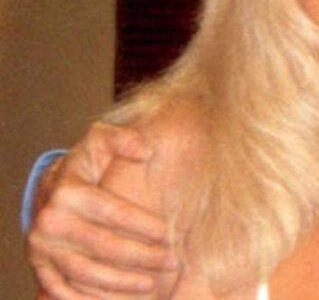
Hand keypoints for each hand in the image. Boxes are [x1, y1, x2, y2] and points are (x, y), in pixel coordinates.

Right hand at [27, 122, 178, 297]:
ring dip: (120, 283)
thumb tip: (144, 150)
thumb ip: (123, 139)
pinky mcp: (41, 266)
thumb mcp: (103, 141)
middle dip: (141, 257)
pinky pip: (64, 290)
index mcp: (68, 192)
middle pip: (102, 247)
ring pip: (85, 273)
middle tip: (172, 261)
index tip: (170, 233)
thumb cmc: (88, 164)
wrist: (54, 187)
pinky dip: (89, 298)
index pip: (112, 212)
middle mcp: (50, 222)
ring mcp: (43, 248)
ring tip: (152, 285)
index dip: (143, 224)